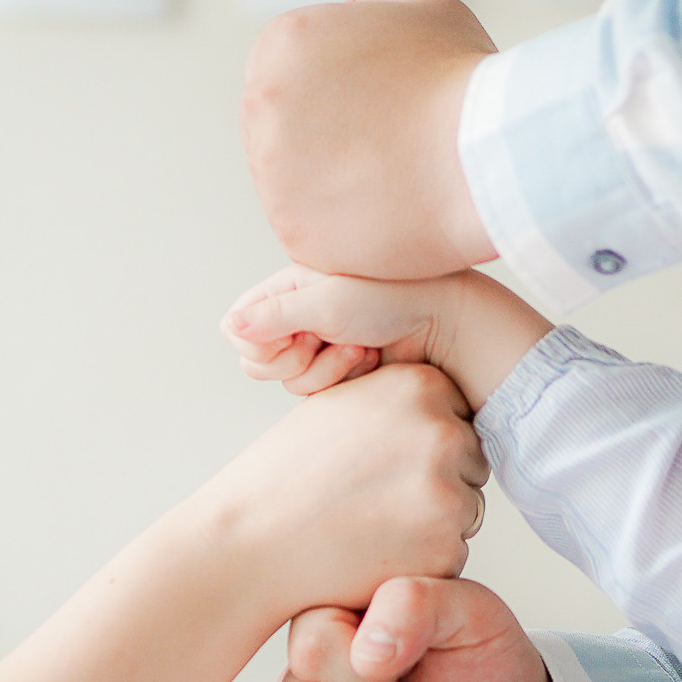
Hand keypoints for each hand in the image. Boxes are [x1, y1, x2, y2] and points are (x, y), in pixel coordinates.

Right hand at [192, 362, 488, 618]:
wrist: (250, 542)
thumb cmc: (287, 476)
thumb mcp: (339, 407)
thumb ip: (396, 401)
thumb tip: (447, 402)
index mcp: (418, 386)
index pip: (456, 415)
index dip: (420, 443)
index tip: (381, 462)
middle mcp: (441, 432)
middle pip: (470, 461)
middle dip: (435, 483)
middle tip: (372, 499)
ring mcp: (446, 491)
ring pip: (466, 509)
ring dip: (433, 523)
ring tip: (368, 525)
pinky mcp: (444, 547)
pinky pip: (454, 553)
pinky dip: (422, 560)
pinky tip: (372, 553)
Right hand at [222, 265, 553, 411]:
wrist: (449, 322)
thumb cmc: (395, 297)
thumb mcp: (329, 302)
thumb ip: (275, 316)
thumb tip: (232, 327)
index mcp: (289, 287)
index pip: (239, 328)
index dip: (261, 342)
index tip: (299, 332)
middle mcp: (298, 315)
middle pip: (260, 362)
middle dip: (296, 360)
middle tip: (328, 341)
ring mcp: (320, 345)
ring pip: (289, 382)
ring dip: (326, 371)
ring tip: (361, 349)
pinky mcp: (341, 371)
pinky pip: (318, 393)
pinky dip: (344, 381)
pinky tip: (371, 362)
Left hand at [243, 0, 498, 279]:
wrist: (487, 156)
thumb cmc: (464, 83)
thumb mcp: (418, 13)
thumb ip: (367, 21)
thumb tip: (350, 40)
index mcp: (283, 44)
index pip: (280, 71)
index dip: (326, 94)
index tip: (364, 113)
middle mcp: (261, 102)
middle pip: (274, 128)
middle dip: (318, 140)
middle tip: (378, 153)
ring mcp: (269, 170)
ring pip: (288, 183)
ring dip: (328, 186)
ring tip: (390, 184)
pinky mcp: (291, 229)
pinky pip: (310, 230)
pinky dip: (343, 230)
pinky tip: (387, 217)